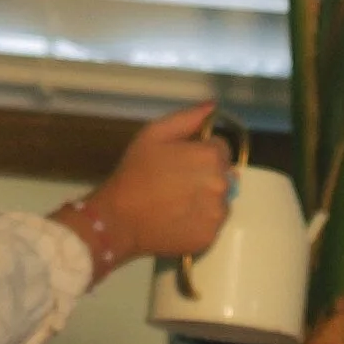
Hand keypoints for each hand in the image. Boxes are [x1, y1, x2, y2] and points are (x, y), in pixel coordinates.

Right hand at [91, 103, 236, 261]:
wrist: (119, 218)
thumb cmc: (135, 172)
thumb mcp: (154, 134)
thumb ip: (188, 118)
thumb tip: (213, 107)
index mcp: (210, 156)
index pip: (221, 148)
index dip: (202, 152)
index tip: (182, 161)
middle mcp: (221, 184)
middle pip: (224, 174)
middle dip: (206, 175)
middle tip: (178, 183)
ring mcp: (217, 213)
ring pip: (221, 200)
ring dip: (206, 198)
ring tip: (178, 202)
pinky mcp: (211, 236)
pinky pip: (213, 223)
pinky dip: (201, 220)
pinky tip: (179, 219)